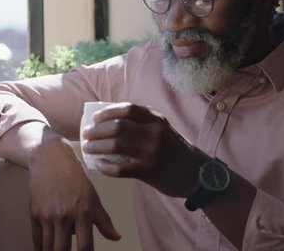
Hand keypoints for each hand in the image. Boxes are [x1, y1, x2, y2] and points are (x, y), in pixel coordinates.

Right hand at [28, 137, 121, 250]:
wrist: (51, 159)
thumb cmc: (76, 179)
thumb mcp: (94, 198)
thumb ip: (104, 221)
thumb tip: (117, 238)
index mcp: (83, 212)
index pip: (85, 246)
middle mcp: (65, 216)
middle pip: (63, 250)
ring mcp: (47, 216)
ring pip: (48, 247)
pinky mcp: (34, 214)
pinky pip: (36, 240)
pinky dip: (40, 248)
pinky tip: (45, 250)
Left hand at [82, 103, 208, 197]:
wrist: (197, 174)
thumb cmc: (175, 150)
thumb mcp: (164, 129)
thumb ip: (144, 123)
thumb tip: (111, 121)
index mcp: (157, 120)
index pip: (128, 109)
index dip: (108, 112)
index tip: (95, 118)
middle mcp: (154, 133)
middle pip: (118, 127)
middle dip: (97, 130)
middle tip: (86, 134)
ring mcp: (152, 152)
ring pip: (116, 146)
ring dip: (97, 146)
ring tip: (87, 148)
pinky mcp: (149, 171)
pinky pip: (120, 168)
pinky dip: (106, 167)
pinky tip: (98, 165)